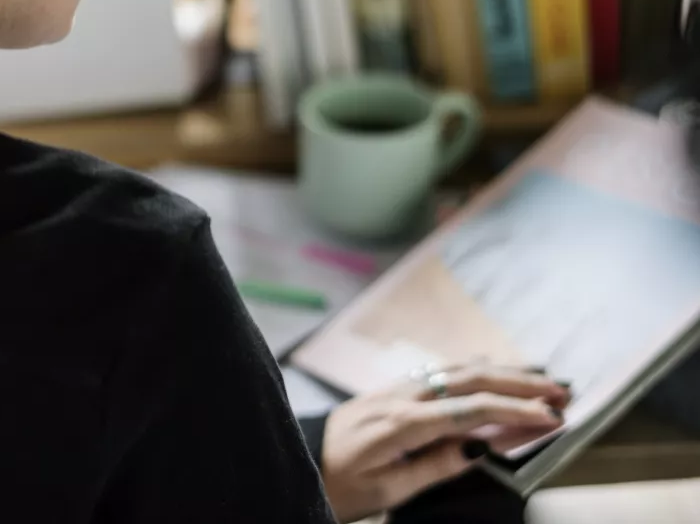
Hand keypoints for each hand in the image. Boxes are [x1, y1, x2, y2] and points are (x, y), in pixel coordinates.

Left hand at [320, 364, 571, 522]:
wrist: (294, 461)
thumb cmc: (338, 484)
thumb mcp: (387, 490)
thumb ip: (434, 466)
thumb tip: (479, 447)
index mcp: (400, 424)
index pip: (470, 411)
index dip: (514, 412)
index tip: (552, 418)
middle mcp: (399, 397)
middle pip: (469, 380)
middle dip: (519, 384)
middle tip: (562, 392)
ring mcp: (394, 389)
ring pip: (456, 370)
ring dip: (501, 371)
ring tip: (541, 376)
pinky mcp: (389, 390)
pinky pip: (439, 372)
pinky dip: (472, 368)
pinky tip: (490, 367)